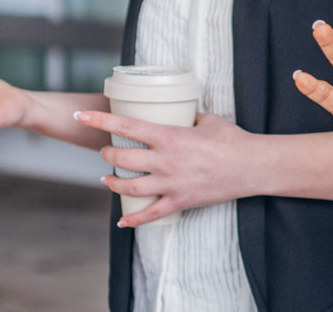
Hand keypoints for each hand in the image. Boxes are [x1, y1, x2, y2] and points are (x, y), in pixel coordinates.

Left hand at [75, 110, 259, 227]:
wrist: (251, 167)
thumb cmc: (232, 139)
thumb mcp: (207, 119)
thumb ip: (188, 116)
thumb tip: (179, 111)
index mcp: (169, 135)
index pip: (125, 125)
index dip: (99, 120)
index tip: (81, 115)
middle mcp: (164, 160)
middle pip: (121, 159)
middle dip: (107, 154)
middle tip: (105, 150)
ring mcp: (170, 184)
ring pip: (129, 188)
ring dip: (112, 183)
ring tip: (107, 179)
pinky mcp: (179, 202)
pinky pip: (150, 215)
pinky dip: (133, 220)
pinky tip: (122, 222)